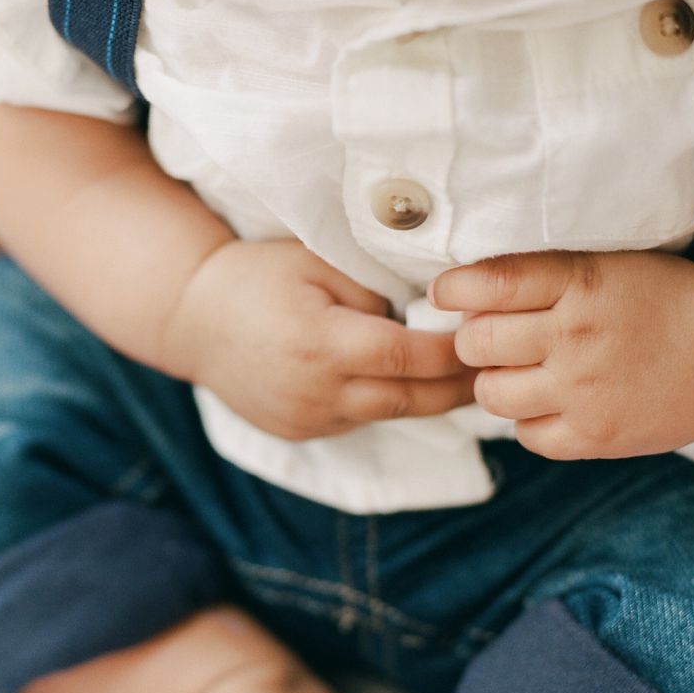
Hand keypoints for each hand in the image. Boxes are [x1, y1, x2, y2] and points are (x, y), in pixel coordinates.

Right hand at [163, 239, 476, 440]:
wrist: (191, 317)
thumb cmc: (256, 275)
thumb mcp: (316, 260)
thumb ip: (376, 287)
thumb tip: (433, 311)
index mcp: (322, 345)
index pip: (413, 358)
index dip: (459, 352)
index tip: (490, 333)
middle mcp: (317, 393)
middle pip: (415, 399)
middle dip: (462, 384)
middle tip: (502, 363)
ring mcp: (308, 420)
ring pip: (393, 414)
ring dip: (433, 398)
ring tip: (470, 374)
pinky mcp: (302, 432)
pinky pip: (361, 419)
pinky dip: (389, 402)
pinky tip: (411, 383)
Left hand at [432, 250, 693, 459]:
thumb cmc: (660, 300)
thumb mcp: (605, 265)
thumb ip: (541, 276)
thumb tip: (464, 295)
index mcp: (580, 282)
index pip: (491, 284)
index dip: (454, 290)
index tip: (446, 293)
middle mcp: (576, 336)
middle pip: (477, 343)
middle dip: (474, 339)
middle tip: (492, 338)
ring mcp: (584, 390)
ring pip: (491, 393)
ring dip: (494, 382)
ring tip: (521, 372)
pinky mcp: (594, 435)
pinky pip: (526, 434)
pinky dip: (528, 420)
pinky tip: (550, 402)